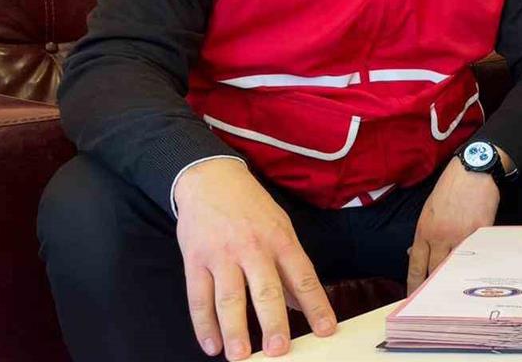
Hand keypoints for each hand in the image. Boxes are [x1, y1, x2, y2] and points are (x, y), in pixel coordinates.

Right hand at [174, 158, 335, 358]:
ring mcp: (222, 254)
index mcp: (281, 239)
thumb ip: (289, 266)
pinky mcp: (195, 259)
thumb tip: (299, 304)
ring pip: (229, 298)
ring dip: (234, 330)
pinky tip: (211, 345)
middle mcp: (253, 248)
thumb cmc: (251, 207)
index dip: (316, 305)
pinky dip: (203, 324)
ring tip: (240, 355)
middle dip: (273, 322)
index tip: (326, 330)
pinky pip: (198, 297)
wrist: (210, 178)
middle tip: (278, 350)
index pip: (303, 277)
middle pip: (265, 290)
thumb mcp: (280, 227)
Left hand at [406, 157, 500, 291]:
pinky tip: (477, 270)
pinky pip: (476, 254)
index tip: (414, 296)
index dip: (414, 284)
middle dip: (435, 285)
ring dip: (456, 275)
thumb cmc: (450, 188)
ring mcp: (461, 236)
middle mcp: (440, 236)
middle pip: (436, 270)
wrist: (472, 171)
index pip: (416, 265)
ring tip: (457, 288)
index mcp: (424, 231)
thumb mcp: (428, 210)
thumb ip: (423, 234)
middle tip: (436, 298)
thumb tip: (413, 253)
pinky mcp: (480, 233)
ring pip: (456, 265)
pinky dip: (476, 262)